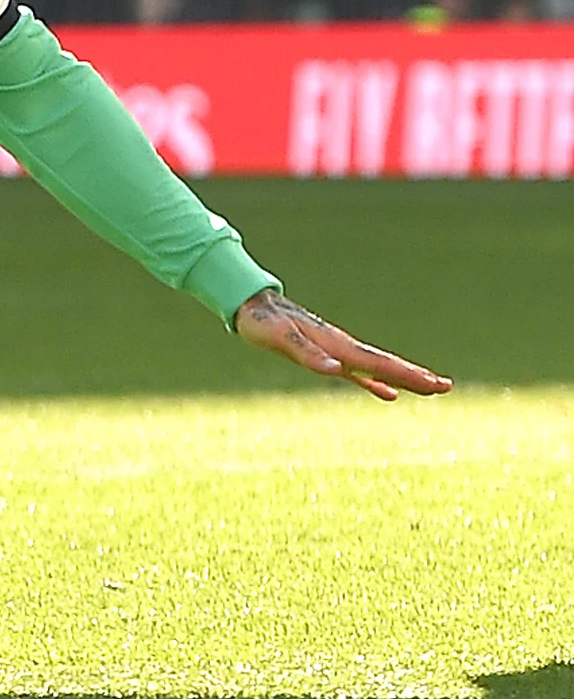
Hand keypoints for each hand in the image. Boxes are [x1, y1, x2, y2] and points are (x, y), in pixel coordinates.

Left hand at [234, 288, 451, 400]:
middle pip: (386, 365)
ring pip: (377, 368)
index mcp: (337, 345)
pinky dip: (376, 383)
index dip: (407, 374)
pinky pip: (359, 373)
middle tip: (447, 387)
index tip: (435, 383)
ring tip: (431, 388)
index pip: (379, 363)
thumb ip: (307, 354)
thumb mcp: (281, 340)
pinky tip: (390, 394)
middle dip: (416, 376)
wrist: (251, 305)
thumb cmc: (263, 323)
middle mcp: (342, 348)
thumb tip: (334, 370)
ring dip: (403, 379)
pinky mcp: (327, 355)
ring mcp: (337, 351)